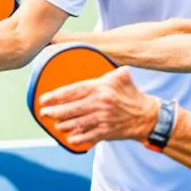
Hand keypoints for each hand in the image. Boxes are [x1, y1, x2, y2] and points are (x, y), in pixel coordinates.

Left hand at [38, 67, 159, 147]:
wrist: (147, 116)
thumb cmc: (131, 94)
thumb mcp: (121, 76)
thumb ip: (107, 69)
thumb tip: (95, 52)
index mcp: (101, 88)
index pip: (74, 91)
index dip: (57, 95)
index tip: (44, 98)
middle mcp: (100, 104)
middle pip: (72, 109)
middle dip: (55, 111)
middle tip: (43, 112)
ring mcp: (103, 119)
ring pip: (78, 123)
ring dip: (64, 124)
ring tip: (55, 123)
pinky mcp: (107, 132)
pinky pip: (89, 136)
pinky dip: (78, 137)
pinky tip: (70, 137)